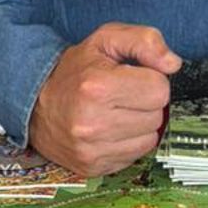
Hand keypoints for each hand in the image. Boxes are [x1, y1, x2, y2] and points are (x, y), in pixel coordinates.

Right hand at [27, 23, 180, 174]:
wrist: (34, 102)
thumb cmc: (75, 69)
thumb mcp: (106, 39)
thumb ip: (145, 41)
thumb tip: (172, 63)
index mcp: (98, 87)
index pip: (159, 90)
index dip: (151, 80)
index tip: (133, 77)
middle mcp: (93, 123)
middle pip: (157, 116)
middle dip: (145, 102)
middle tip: (122, 95)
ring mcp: (91, 150)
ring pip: (149, 138)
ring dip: (139, 124)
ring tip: (116, 111)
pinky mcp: (92, 167)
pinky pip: (134, 155)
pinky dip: (128, 142)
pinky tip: (110, 129)